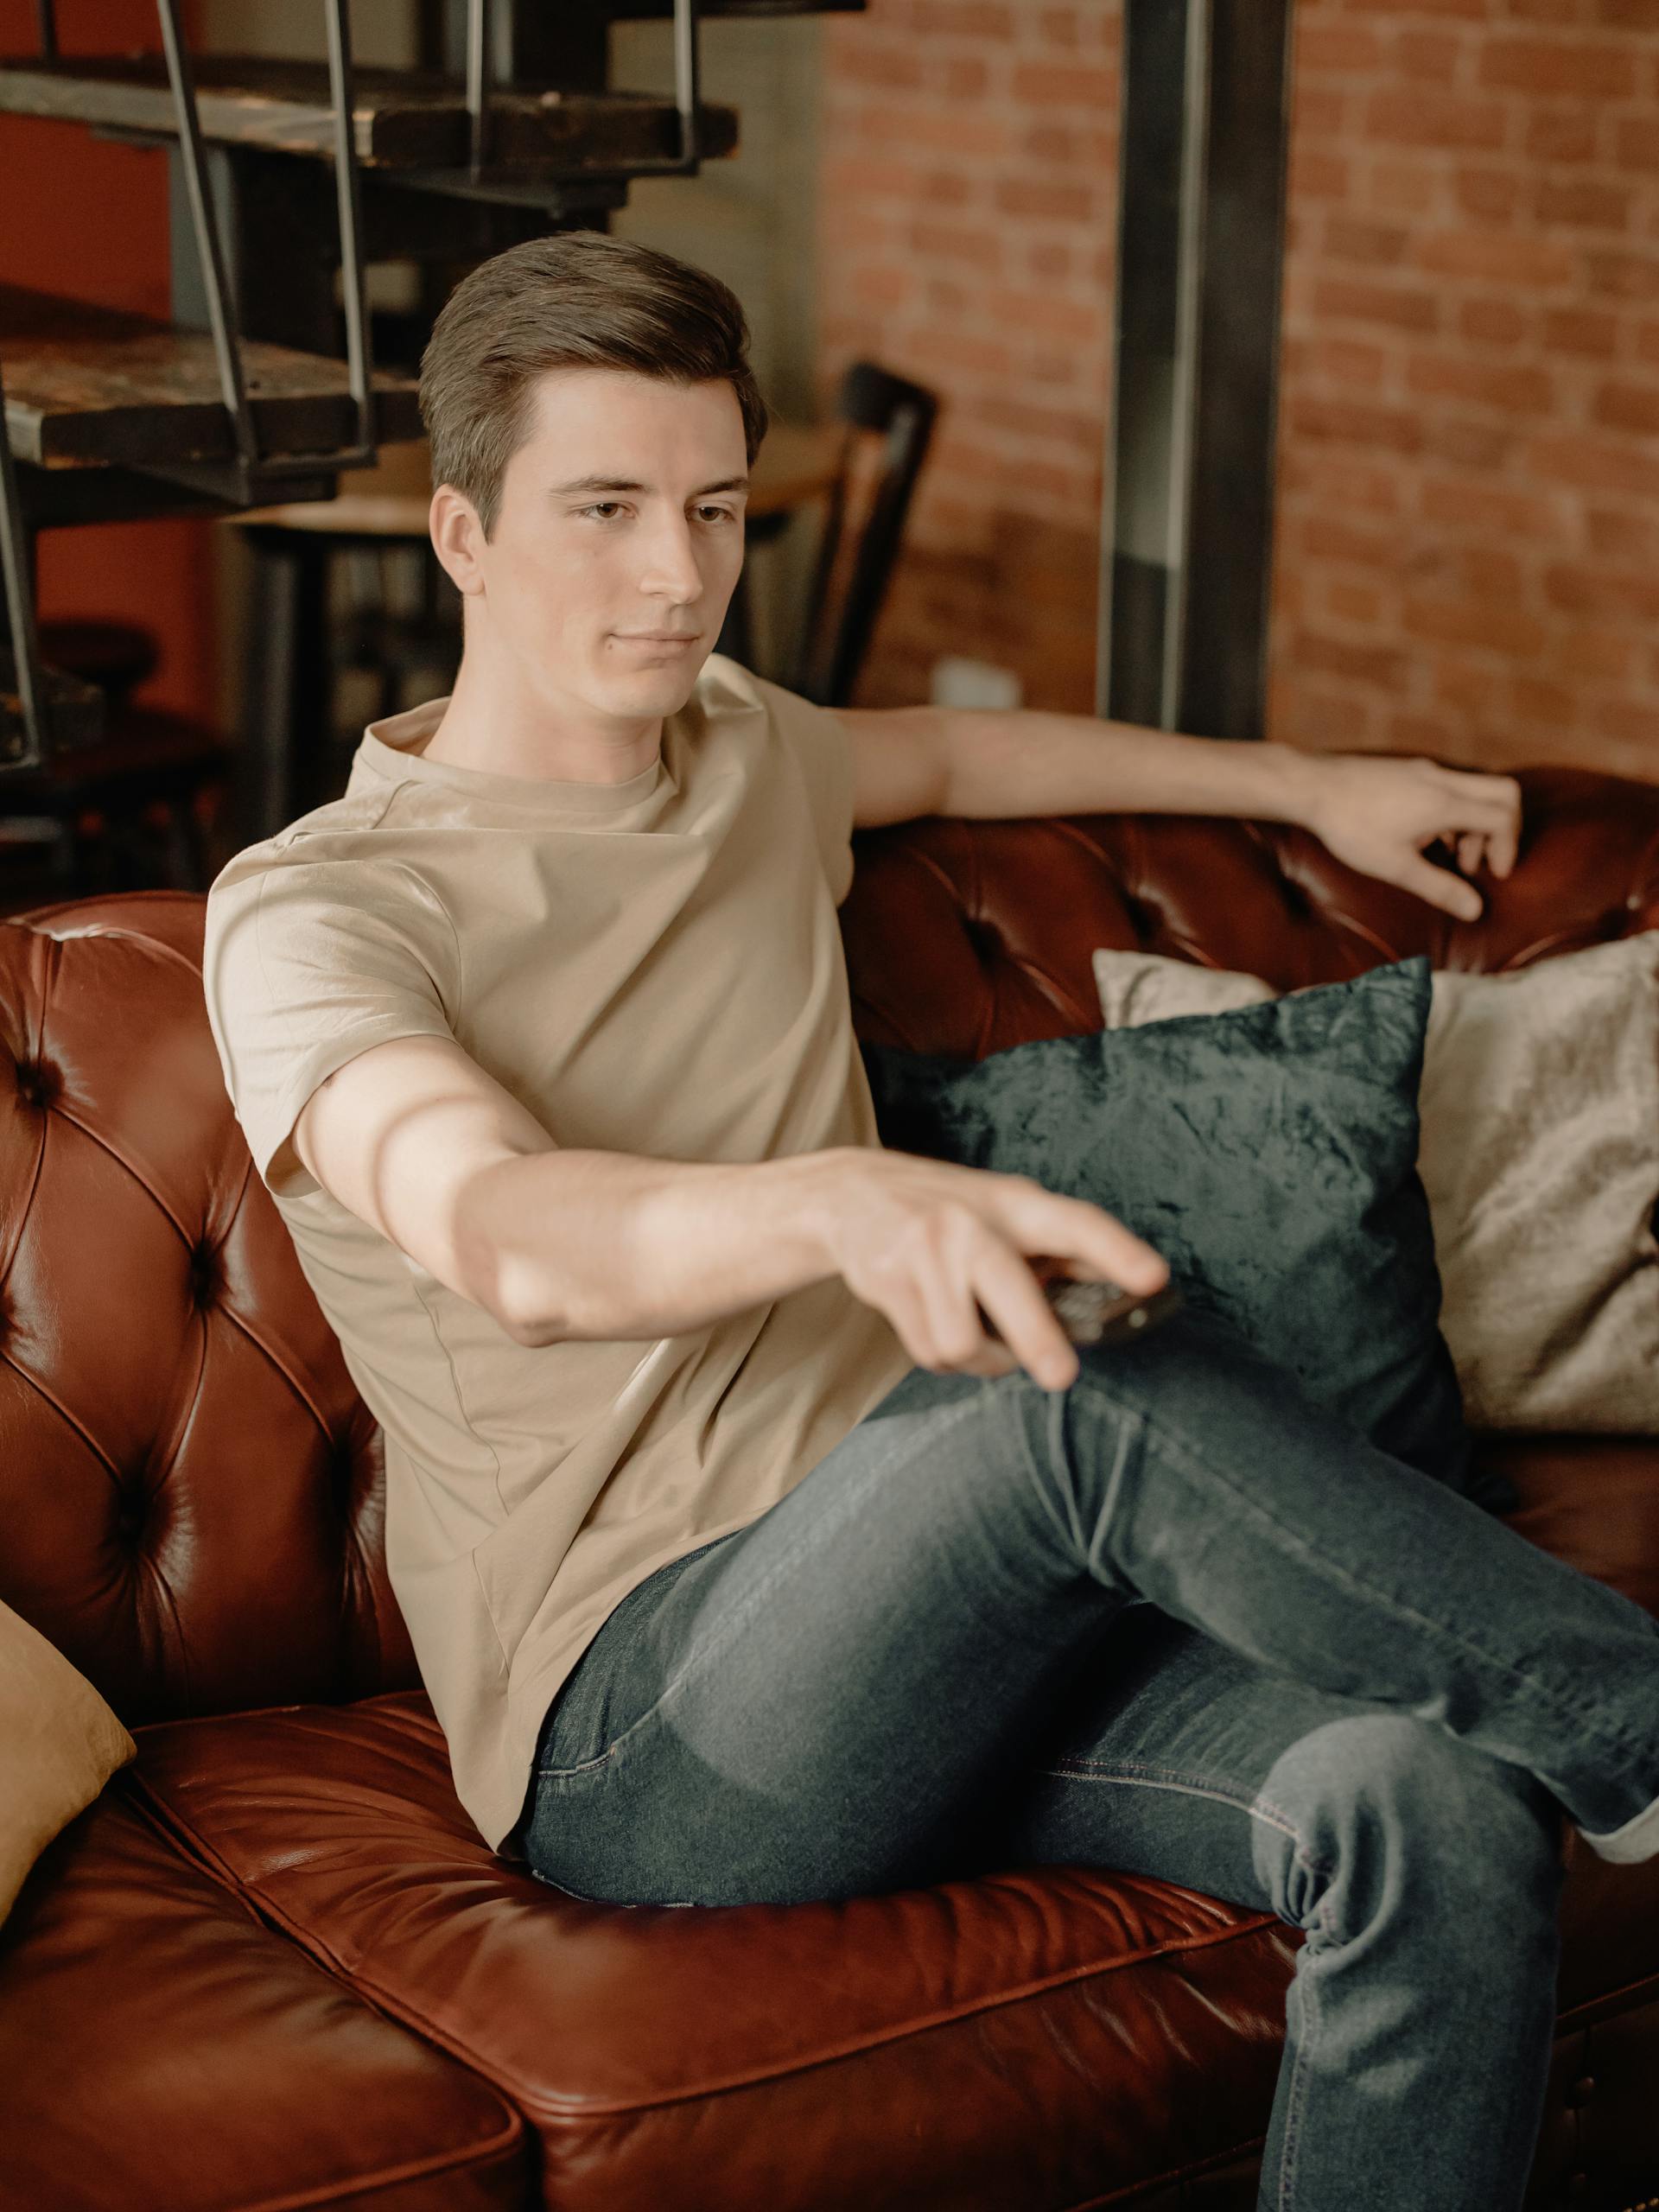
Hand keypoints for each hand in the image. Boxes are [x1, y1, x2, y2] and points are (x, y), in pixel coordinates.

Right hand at [820, 1148, 1168, 1391]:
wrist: (851, 1194)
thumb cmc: (950, 1208)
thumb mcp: (1008, 1209)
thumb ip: (1061, 1248)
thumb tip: (1127, 1289)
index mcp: (1014, 1205)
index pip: (1075, 1224)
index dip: (1116, 1251)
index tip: (1153, 1278)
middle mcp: (969, 1223)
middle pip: (1007, 1288)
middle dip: (1035, 1337)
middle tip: (1062, 1376)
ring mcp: (923, 1251)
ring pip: (963, 1342)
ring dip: (982, 1360)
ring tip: (983, 1340)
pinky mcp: (887, 1282)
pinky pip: (930, 1352)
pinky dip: (945, 1359)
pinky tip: (940, 1328)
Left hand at [1300, 755, 1522, 922]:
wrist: (1312, 787)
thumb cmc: (1350, 828)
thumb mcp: (1396, 866)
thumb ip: (1439, 887)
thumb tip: (1475, 910)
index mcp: (1445, 802)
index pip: (1504, 815)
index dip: (1508, 847)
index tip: (1493, 873)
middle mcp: (1442, 779)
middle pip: (1503, 793)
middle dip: (1502, 830)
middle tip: (1478, 864)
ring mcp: (1426, 770)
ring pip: (1476, 789)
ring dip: (1474, 824)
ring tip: (1449, 857)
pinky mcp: (1410, 769)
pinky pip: (1451, 786)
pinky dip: (1454, 812)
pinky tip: (1426, 837)